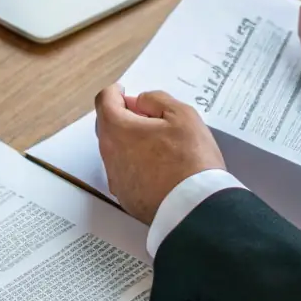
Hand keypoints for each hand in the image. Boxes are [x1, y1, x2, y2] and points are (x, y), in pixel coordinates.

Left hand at [94, 85, 224, 224]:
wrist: (196, 208)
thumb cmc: (191, 160)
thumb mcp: (182, 115)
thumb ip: (156, 100)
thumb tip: (139, 102)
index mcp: (118, 130)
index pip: (104, 101)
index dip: (115, 93)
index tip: (124, 92)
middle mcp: (110, 155)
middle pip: (107, 127)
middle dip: (123, 117)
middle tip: (147, 116)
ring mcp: (117, 179)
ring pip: (116, 151)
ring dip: (130, 142)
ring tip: (159, 143)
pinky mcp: (126, 198)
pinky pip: (125, 173)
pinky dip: (136, 165)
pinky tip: (159, 168)